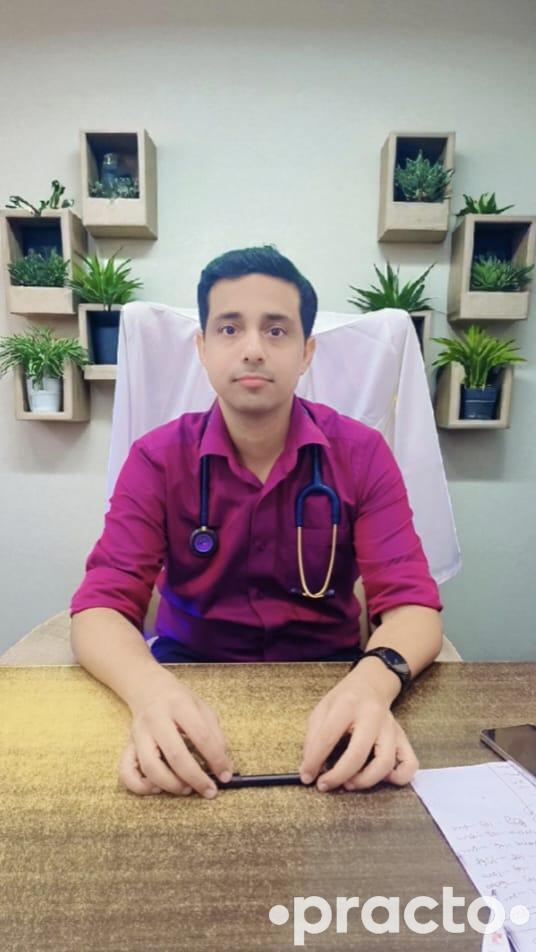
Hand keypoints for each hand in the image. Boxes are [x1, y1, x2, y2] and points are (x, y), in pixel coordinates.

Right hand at [117, 669, 233, 798]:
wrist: (148, 688)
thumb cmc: (179, 700)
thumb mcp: (202, 707)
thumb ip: (215, 734)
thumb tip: (224, 766)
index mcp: (179, 705)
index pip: (200, 735)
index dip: (216, 759)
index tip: (225, 775)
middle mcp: (156, 719)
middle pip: (175, 755)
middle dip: (195, 778)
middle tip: (209, 791)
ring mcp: (139, 734)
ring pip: (150, 767)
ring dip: (171, 785)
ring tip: (187, 789)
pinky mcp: (128, 745)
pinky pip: (127, 772)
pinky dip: (141, 786)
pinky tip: (158, 788)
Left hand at [299, 671, 418, 791]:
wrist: (371, 684)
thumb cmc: (344, 700)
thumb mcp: (322, 709)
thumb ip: (313, 737)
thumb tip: (309, 769)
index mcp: (347, 705)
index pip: (328, 737)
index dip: (314, 761)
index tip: (306, 776)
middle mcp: (372, 716)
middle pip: (358, 753)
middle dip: (339, 775)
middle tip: (325, 784)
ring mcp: (391, 728)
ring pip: (385, 763)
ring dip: (365, 781)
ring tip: (349, 783)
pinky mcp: (403, 738)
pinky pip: (409, 764)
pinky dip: (398, 778)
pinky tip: (381, 779)